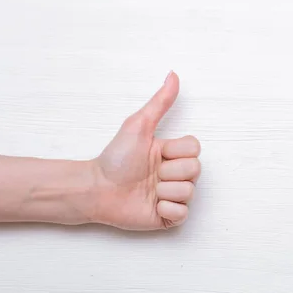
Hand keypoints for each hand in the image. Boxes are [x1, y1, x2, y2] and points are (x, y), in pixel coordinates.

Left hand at [93, 71, 200, 229]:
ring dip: (164, 191)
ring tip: (148, 190)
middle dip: (169, 171)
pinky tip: (151, 205)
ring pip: (189, 192)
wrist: (97, 189)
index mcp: (172, 153)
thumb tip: (173, 75)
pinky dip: (166, 210)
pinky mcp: (168, 217)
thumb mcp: (138, 125)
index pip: (195, 149)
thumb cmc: (115, 158)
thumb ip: (159, 102)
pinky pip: (183, 213)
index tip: (157, 152)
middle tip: (150, 173)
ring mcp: (173, 196)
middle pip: (195, 170)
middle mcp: (175, 174)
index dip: (176, 151)